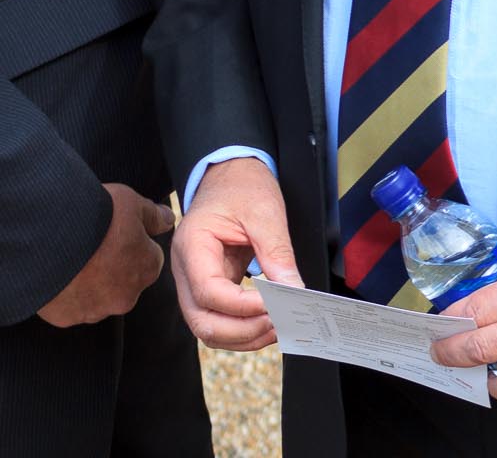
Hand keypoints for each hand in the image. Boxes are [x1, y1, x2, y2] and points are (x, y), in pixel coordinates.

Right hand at [35, 183, 174, 326]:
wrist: (45, 239)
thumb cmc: (96, 218)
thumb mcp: (132, 203)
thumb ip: (154, 215)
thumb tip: (168, 220)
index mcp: (148, 269)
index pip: (148, 259)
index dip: (133, 245)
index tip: (115, 236)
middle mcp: (127, 297)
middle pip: (125, 282)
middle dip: (113, 269)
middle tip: (93, 249)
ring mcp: (96, 311)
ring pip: (98, 298)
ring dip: (90, 284)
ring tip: (73, 262)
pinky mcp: (67, 318)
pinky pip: (71, 307)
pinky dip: (66, 295)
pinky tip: (58, 276)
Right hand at [170, 157, 300, 349]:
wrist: (230, 176)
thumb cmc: (243, 187)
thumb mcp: (265, 213)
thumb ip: (277, 252)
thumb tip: (293, 291)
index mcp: (192, 246)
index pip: (207, 291)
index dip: (240, 306)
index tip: (273, 306)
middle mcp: (186, 270)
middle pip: (201, 320)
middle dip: (240, 331)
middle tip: (278, 324)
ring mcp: (195, 281)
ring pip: (207, 326)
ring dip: (242, 337)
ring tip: (277, 328)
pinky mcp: (211, 286)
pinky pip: (220, 317)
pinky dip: (242, 328)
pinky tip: (268, 323)